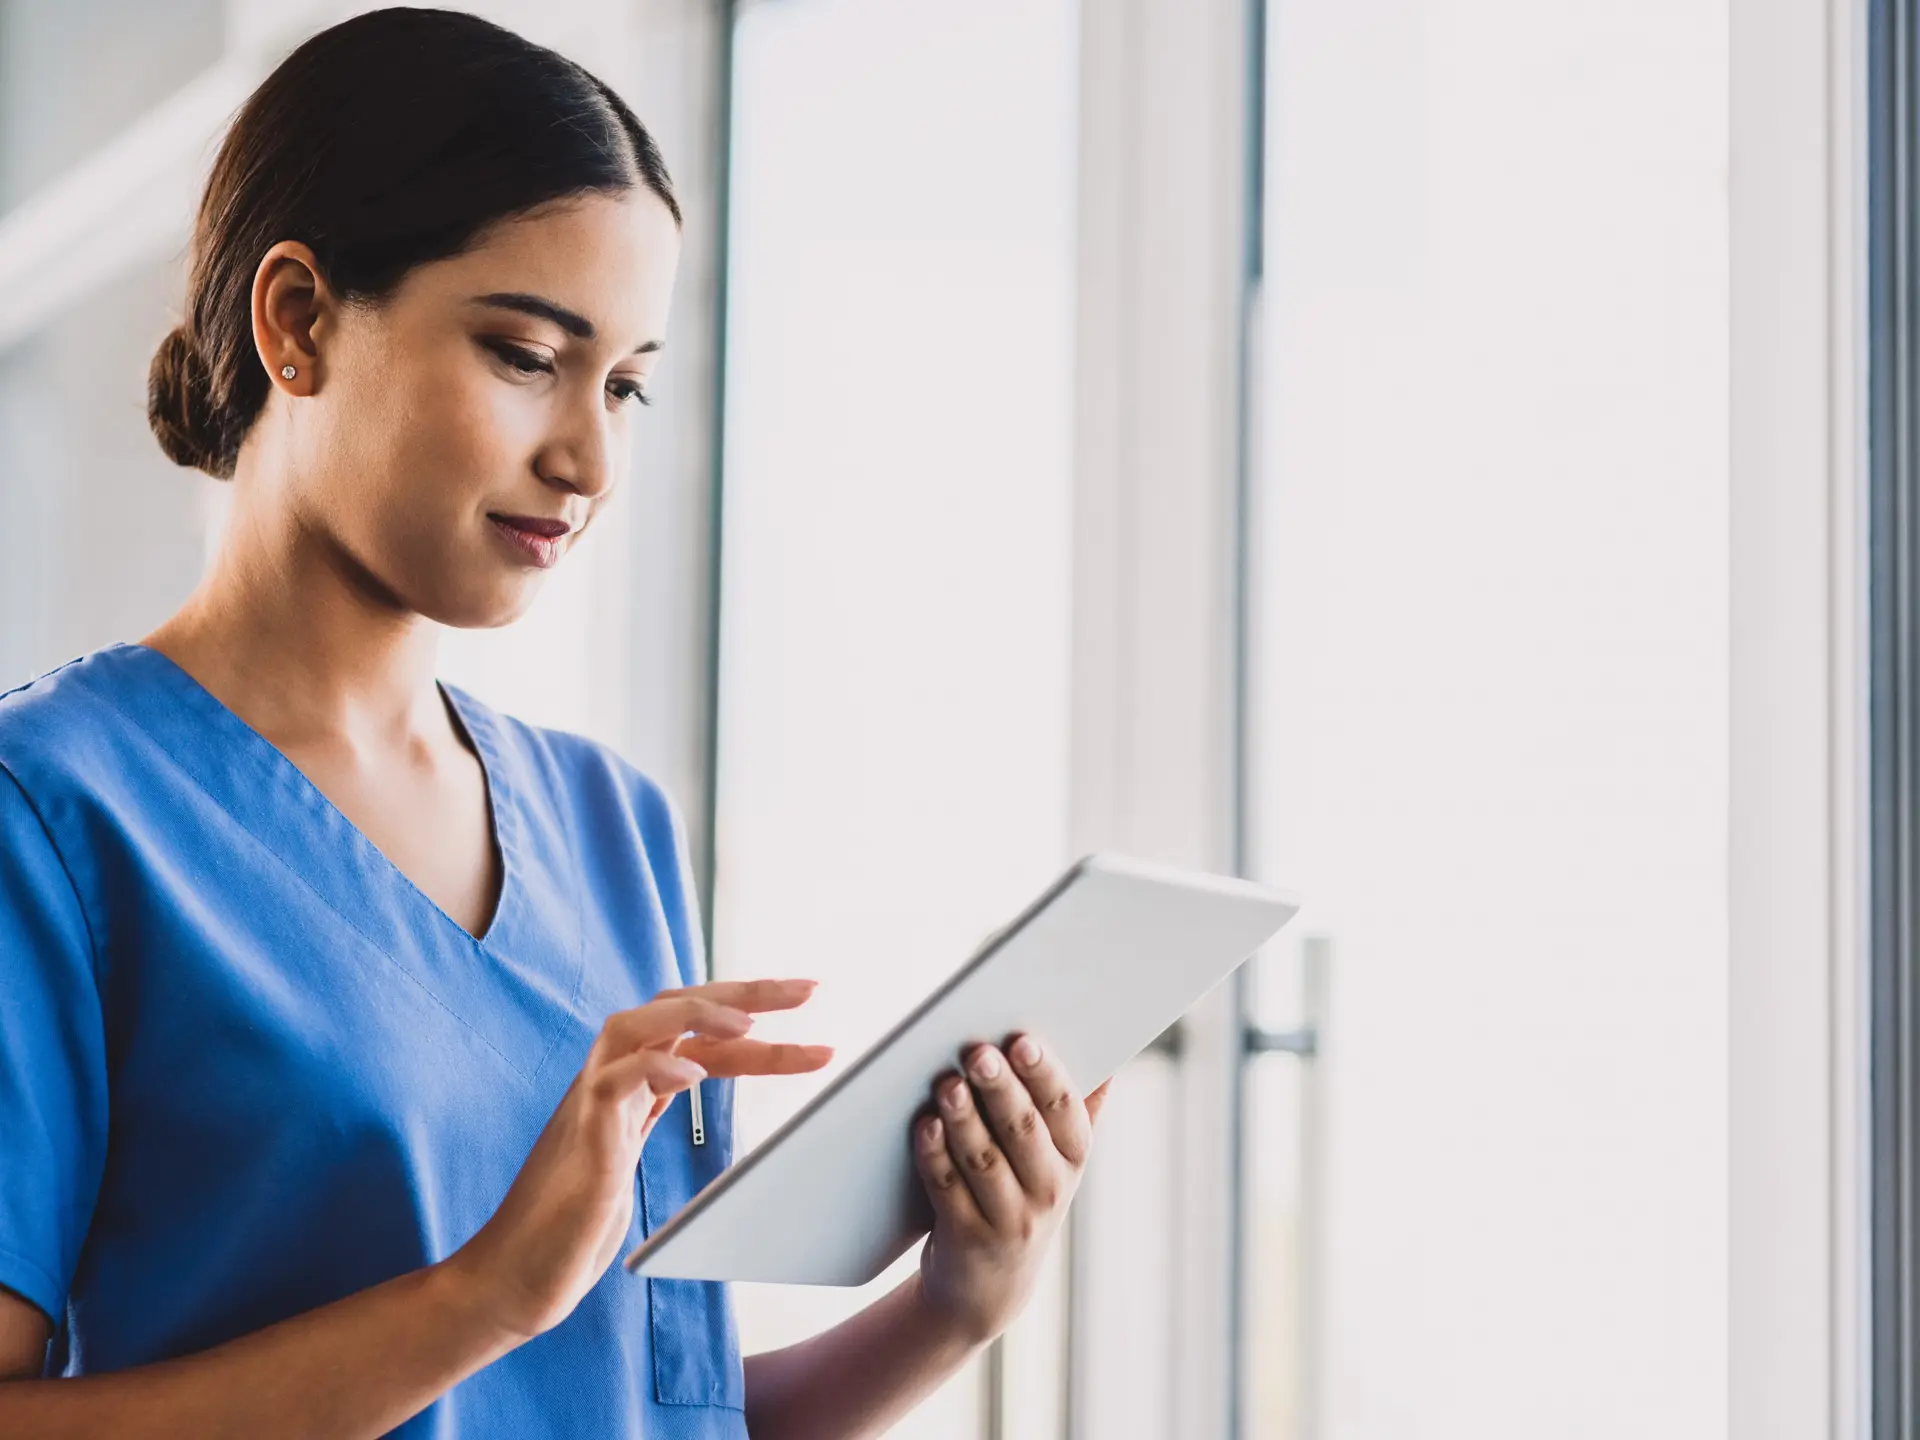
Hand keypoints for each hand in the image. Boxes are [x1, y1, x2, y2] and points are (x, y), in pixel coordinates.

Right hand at [444, 978, 832, 1340]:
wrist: (514, 1280)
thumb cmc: (574, 1229)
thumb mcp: (633, 1163)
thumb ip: (661, 1120)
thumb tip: (723, 1121)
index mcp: (630, 1087)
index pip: (694, 1030)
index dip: (750, 1010)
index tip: (809, 999)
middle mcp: (609, 1083)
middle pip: (672, 1009)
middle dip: (744, 992)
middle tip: (810, 990)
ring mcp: (589, 1108)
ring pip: (633, 1027)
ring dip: (696, 1014)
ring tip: (750, 1021)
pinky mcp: (581, 1143)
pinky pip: (613, 1084)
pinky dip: (654, 1069)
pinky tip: (693, 1074)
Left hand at [910, 1033, 1111, 1345]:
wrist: (990, 1285)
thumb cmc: (1021, 1196)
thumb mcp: (1057, 1159)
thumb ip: (1076, 1109)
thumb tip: (1106, 1057)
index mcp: (1073, 1158)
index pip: (1065, 1110)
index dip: (1045, 1075)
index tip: (1022, 1040)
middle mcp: (1048, 1190)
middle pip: (1023, 1131)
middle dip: (1000, 1088)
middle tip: (977, 1052)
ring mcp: (1008, 1219)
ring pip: (984, 1160)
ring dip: (964, 1119)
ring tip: (946, 1083)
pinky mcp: (966, 1238)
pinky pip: (947, 1190)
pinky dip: (934, 1156)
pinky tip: (924, 1125)